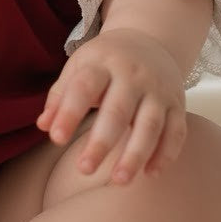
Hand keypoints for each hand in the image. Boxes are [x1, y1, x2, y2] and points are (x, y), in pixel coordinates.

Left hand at [35, 27, 186, 185]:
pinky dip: (166, 155)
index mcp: (102, 63)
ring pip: (150, 125)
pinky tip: (150, 174)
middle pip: (117, 110)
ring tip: (119, 181)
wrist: (149, 40)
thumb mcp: (79, 67)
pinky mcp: (177, 104)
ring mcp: (157, 89)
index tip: (56, 138)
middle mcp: (132, 75)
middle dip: (101, 142)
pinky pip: (176, 132)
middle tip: (83, 170)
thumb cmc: (104, 61)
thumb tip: (43, 126)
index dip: (69, 113)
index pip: (83, 87)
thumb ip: (60, 95)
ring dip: (135, 155)